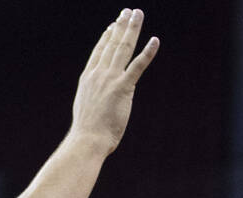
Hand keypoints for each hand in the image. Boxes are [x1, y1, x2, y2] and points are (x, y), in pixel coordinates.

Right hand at [70, 8, 159, 154]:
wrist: (87, 140)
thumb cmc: (87, 132)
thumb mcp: (87, 109)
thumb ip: (93, 99)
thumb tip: (96, 103)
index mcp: (88, 78)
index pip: (99, 52)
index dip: (107, 37)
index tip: (112, 25)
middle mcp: (98, 74)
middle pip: (112, 44)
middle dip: (121, 26)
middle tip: (128, 11)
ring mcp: (110, 79)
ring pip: (123, 48)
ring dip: (132, 29)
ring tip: (137, 14)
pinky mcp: (123, 88)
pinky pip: (137, 66)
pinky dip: (147, 52)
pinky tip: (155, 40)